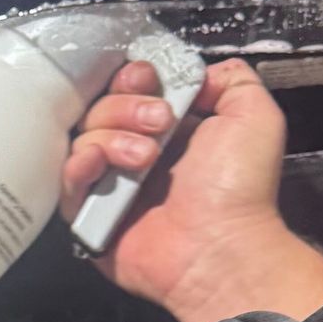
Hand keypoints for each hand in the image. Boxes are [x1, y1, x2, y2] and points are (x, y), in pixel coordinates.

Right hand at [61, 57, 322, 321]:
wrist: (222, 247)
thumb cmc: (240, 189)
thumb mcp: (254, 115)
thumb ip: (231, 80)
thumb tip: (193, 74)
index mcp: (172, 131)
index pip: (130, 88)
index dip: (134, 77)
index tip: (150, 81)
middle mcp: (138, 154)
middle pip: (103, 107)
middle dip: (127, 106)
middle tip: (161, 125)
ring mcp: (112, 186)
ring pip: (84, 138)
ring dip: (112, 137)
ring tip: (145, 159)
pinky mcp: (91, 217)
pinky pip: (67, 181)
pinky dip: (79, 166)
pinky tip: (99, 165)